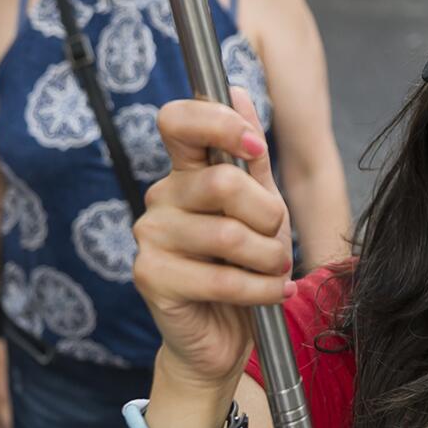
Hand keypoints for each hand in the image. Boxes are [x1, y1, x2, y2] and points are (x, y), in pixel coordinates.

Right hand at [135, 89, 291, 396]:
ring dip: (269, 258)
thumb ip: (250, 155)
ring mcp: (150, 237)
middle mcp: (160, 197)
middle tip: (277, 240)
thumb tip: (238, 91)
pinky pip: (222, 279)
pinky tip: (270, 294)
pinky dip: (261, 289)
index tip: (255, 148)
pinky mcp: (151, 277)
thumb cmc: (245, 264)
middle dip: (268, 216)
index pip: (178, 120)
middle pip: (222, 182)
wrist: (225, 335)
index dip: (218, 124)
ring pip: (228, 234)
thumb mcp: (260, 205)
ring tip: (273, 271)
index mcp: (183, 172)